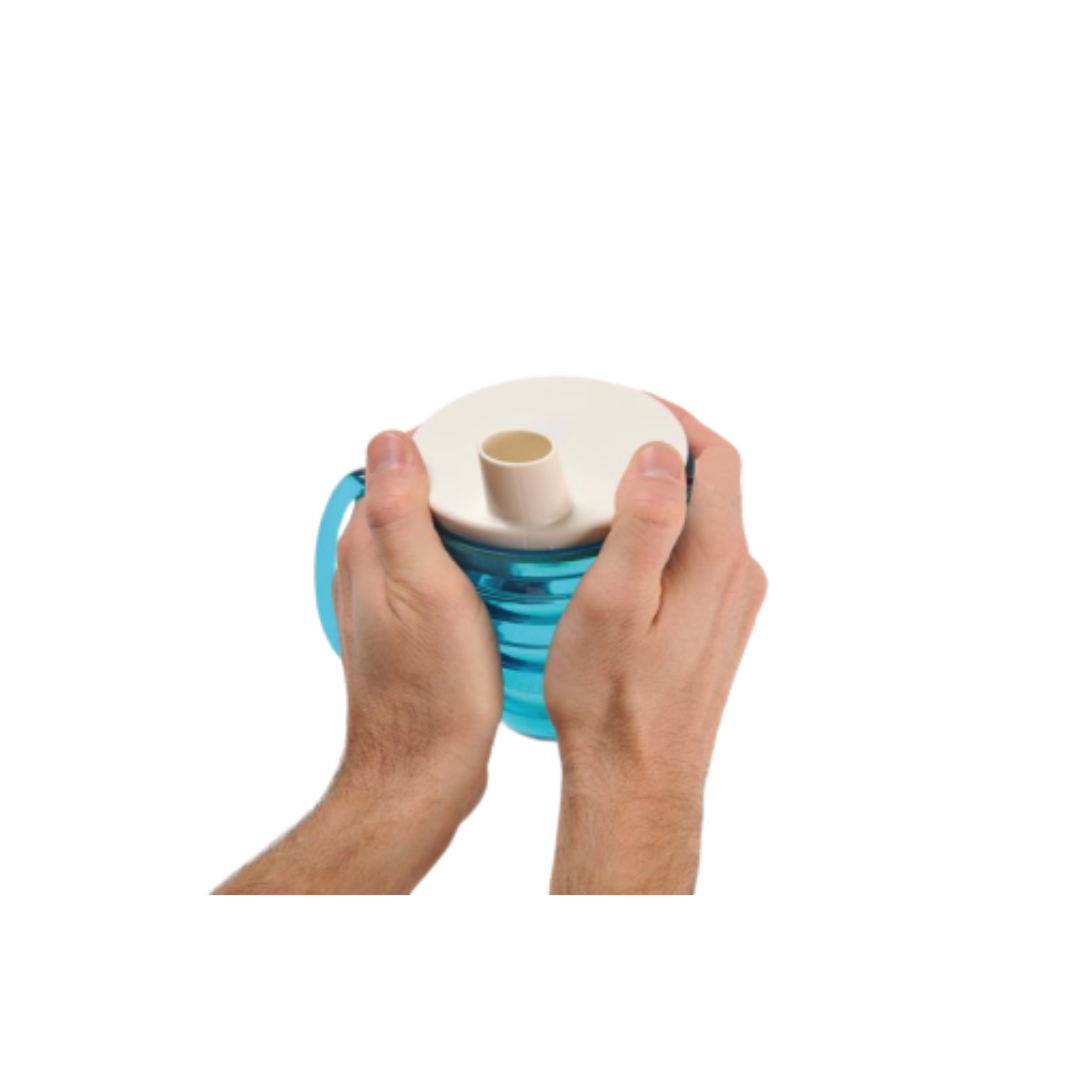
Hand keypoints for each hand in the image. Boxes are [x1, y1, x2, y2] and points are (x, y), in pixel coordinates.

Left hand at [215, 431, 502, 893]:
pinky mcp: (412, 629)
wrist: (424, 773)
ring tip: (515, 511)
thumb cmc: (431, 692)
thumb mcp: (425, 591)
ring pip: (425, 535)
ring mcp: (388, 603)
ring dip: (462, 517)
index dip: (438, 445)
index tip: (488, 437)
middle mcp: (367, 572)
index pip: (390, 469)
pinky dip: (466, 556)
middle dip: (456, 476)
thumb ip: (400, 515)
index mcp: (365, 551)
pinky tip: (500, 568)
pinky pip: (437, 571)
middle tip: (515, 471)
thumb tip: (389, 439)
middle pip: (409, 497)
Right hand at [546, 400, 765, 893]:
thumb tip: (661, 451)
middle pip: (714, 484)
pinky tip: (621, 546)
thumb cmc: (612, 700)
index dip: (675, 419)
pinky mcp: (715, 627)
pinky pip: (696, 556)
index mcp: (720, 559)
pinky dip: (665, 531)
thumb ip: (647, 522)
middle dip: (663, 449)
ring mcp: (732, 604)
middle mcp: (739, 576)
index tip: (627, 404)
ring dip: (663, 491)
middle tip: (604, 436)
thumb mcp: (615, 602)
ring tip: (603, 484)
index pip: (717, 457)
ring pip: (704, 520)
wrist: (637, 781)